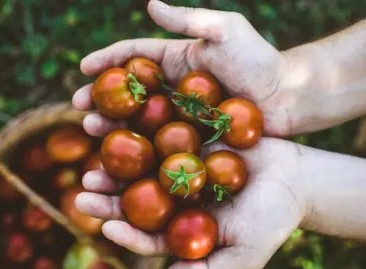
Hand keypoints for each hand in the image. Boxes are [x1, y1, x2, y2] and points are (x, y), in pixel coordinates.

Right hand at [72, 0, 309, 136]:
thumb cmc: (260, 60)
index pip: (135, 56)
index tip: (83, 68)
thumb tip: (149, 4)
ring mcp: (183, 112)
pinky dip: (141, 146)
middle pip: (130, 91)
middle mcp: (175, 85)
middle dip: (101, 97)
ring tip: (90, 131)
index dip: (108, 60)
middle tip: (77, 109)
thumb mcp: (226, 30)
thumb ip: (188, 20)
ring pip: (140, 118)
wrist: (289, 96)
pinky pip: (162, 140)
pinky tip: (123, 156)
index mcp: (178, 58)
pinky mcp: (194, 135)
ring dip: (113, 123)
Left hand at [75, 137, 306, 268]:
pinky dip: (144, 128)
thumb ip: (209, 268)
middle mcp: (176, 198)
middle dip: (109, 196)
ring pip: (143, 165)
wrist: (297, 178)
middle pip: (136, 200)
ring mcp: (182, 168)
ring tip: (94, 150)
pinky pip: (163, 135)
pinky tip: (126, 118)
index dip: (126, 233)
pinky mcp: (192, 141)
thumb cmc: (275, 219)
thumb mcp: (246, 251)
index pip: (148, 235)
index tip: (107, 228)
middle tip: (85, 188)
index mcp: (184, 227)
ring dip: (118, 158)